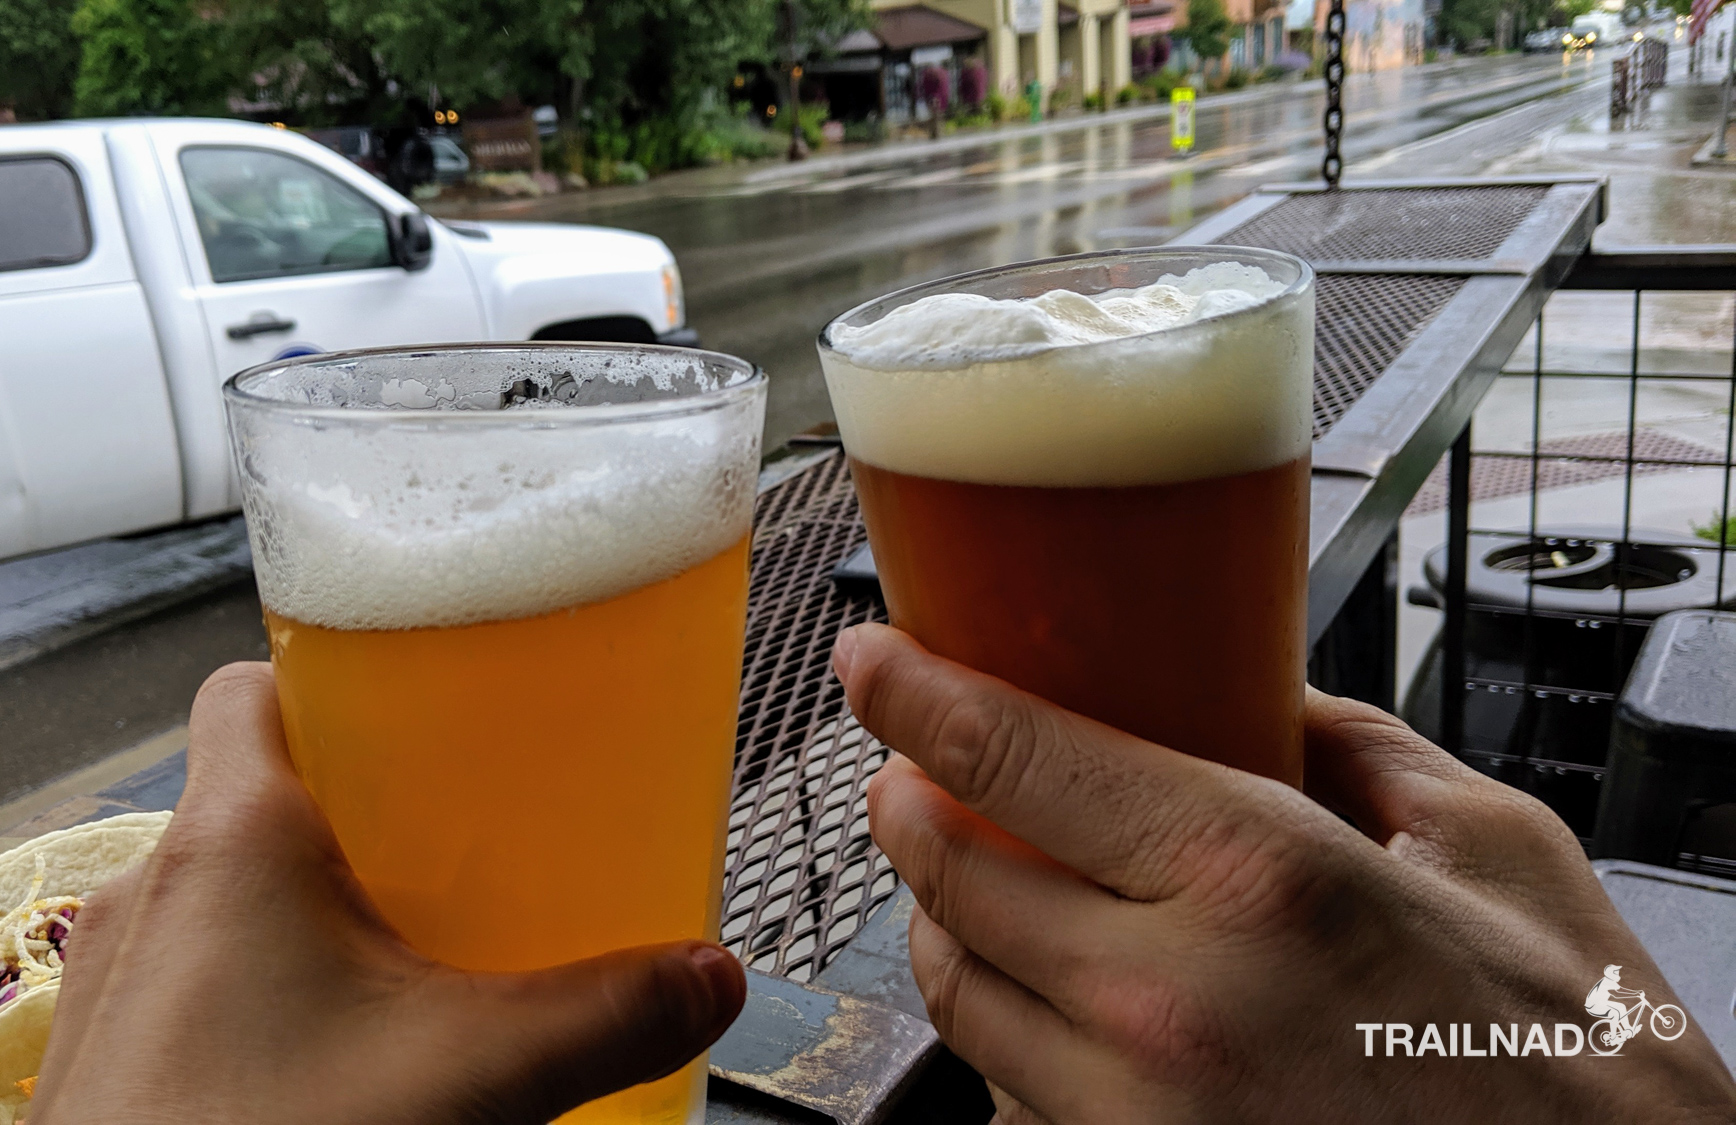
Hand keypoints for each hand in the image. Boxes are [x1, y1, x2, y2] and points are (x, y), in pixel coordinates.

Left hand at [29, 662, 744, 1124]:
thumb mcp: (473, 1075)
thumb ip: (607, 1015)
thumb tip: (709, 975)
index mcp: (231, 841)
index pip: (249, 685)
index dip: (329, 681)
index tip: (413, 713)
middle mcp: (150, 892)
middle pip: (251, 793)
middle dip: (355, 818)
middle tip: (448, 854)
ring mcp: (109, 982)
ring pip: (215, 896)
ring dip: (301, 909)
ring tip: (400, 962)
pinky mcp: (102, 1064)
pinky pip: (183, 983)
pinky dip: (252, 991)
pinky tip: (325, 1059)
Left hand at [834, 624, 1735, 1123]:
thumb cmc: (1578, 1063)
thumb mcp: (1495, 849)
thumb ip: (1353, 747)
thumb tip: (1263, 699)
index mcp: (1255, 875)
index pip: (1009, 756)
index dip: (913, 695)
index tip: (874, 663)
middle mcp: (1168, 1002)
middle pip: (946, 878)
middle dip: (910, 806)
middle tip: (920, 769)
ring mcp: (1137, 1116)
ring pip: (955, 995)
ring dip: (942, 922)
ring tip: (978, 880)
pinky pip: (1008, 1097)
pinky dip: (1006, 1035)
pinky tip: (1056, 1004)